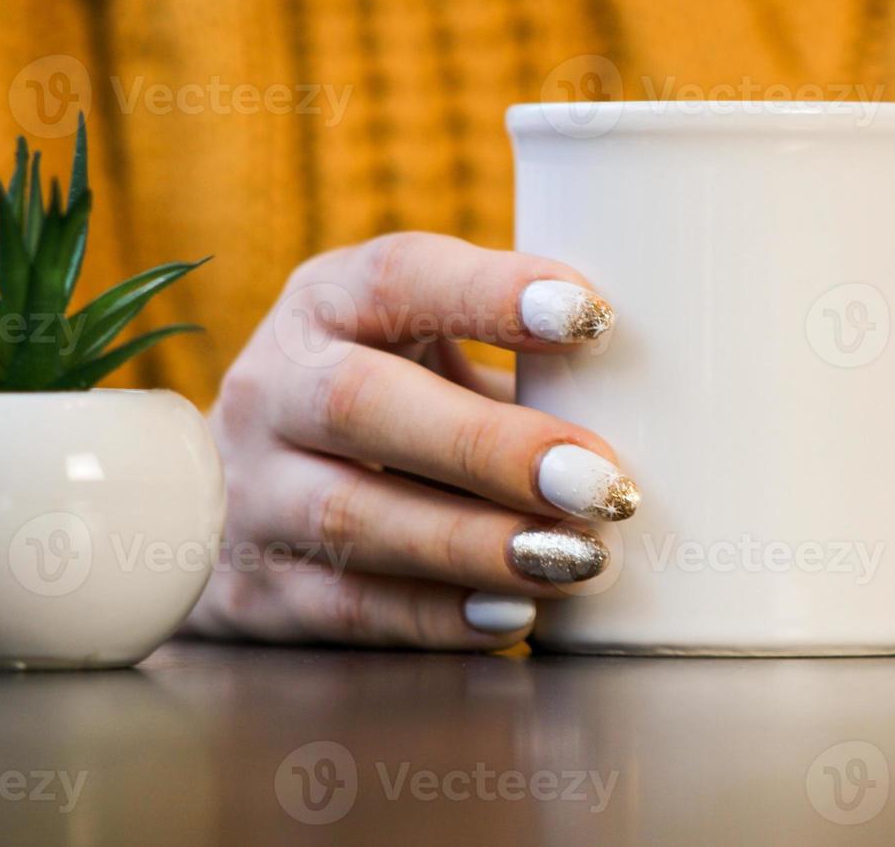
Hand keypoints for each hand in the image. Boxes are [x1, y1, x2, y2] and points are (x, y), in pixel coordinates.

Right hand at [183, 234, 638, 649]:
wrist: (232, 492)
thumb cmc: (381, 399)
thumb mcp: (418, 346)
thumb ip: (508, 356)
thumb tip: (662, 393)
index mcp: (328, 302)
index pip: (398, 276)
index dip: (491, 294)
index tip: (593, 316)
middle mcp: (275, 387)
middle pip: (362, 404)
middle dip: (492, 447)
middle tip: (602, 482)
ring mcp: (253, 489)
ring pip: (351, 515)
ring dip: (475, 544)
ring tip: (578, 558)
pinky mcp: (257, 587)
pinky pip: (345, 606)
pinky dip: (437, 616)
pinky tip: (512, 617)